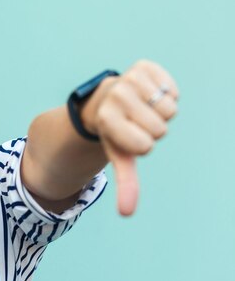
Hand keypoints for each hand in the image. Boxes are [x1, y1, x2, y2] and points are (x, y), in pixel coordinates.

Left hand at [81, 59, 179, 215]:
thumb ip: (125, 183)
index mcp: (106, 120)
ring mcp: (129, 79)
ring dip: (161, 112)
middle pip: (161, 128)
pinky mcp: (144, 66)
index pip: (146, 146)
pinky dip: (167, 94)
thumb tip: (127, 213)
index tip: (128, 135)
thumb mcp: (119, 156)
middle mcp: (116, 96)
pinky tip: (149, 93)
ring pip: (171, 109)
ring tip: (142, 107)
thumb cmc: (116, 132)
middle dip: (153, 129)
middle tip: (135, 121)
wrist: (107, 99)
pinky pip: (174, 89)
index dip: (143, 145)